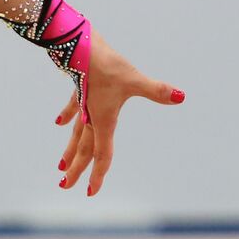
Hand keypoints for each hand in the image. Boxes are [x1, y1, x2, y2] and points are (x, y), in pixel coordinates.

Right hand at [56, 31, 184, 195]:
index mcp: (102, 121)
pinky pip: (73, 110)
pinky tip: (58, 123)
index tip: (90, 192)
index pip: (101, 154)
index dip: (97, 174)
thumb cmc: (107, 65)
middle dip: (76, 169)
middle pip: (83, 149)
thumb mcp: (134, 79)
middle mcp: (90, 118)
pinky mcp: (79, 91)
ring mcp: (83, 106)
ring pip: (75, 135)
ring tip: (60, 165)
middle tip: (65, 185)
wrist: (80, 46)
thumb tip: (180, 97)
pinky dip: (67, 117)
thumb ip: (156, 90)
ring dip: (69, 150)